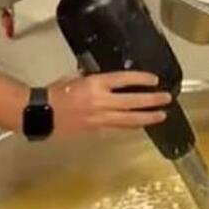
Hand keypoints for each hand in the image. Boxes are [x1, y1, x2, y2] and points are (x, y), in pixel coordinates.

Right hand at [47, 71, 170, 136]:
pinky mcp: (97, 130)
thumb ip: (91, 79)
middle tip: (166, 98)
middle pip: (132, 101)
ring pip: (129, 119)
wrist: (42, 113)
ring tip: (161, 115)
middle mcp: (101, 101)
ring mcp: (100, 118)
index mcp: (94, 84)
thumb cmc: (55, 92)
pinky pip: (119, 128)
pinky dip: (131, 126)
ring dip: (147, 117)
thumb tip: (105, 79)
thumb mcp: (73, 78)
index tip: (154, 79)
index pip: (123, 80)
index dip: (140, 79)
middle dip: (151, 100)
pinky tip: (140, 125)